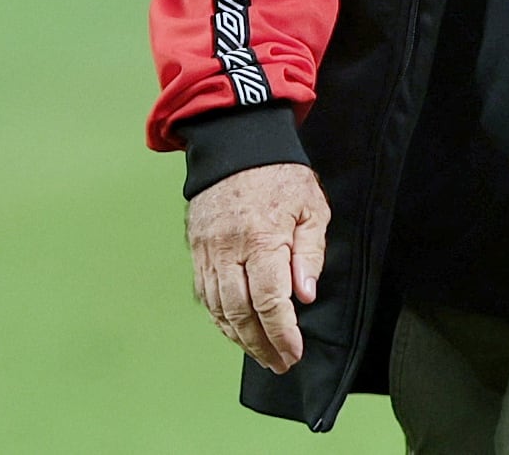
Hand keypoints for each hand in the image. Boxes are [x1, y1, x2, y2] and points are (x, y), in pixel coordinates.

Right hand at [187, 162, 330, 372]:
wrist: (236, 146)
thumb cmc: (281, 175)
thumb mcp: (312, 207)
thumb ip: (309, 253)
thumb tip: (304, 296)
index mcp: (262, 239)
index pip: (270, 300)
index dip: (281, 332)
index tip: (294, 353)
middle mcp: (229, 250)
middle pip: (241, 312)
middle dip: (261, 344)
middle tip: (280, 363)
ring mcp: (208, 252)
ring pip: (219, 308)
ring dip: (239, 337)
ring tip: (260, 354)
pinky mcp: (197, 251)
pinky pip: (205, 295)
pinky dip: (220, 318)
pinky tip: (236, 330)